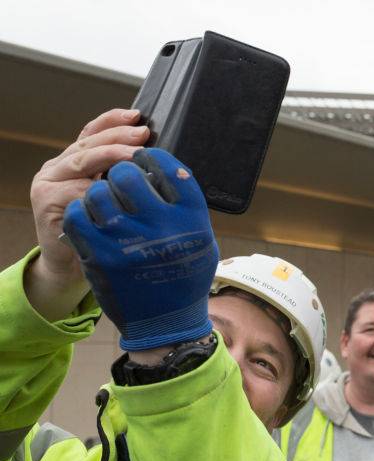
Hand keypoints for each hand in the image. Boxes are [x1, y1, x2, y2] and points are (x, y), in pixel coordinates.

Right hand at [26, 109, 148, 318]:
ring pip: (81, 161)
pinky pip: (74, 191)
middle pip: (89, 143)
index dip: (113, 121)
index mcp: (76, 162)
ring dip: (109, 157)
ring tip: (134, 156)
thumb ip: (125, 178)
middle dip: (118, 137)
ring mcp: (50, 184)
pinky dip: (97, 189)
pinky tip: (116, 189)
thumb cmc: (104, 232)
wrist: (75, 268)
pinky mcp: (48, 204)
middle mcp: (60, 168)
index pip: (93, 132)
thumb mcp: (116, 199)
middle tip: (142, 135)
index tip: (138, 116)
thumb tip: (160, 158)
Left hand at [62, 148, 218, 350]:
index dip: (152, 158)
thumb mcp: (202, 240)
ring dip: (99, 195)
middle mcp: (160, 227)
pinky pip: (77, 216)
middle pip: (127, 175)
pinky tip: (92, 221)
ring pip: (97, 193)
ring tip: (106, 205)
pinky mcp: (99, 256)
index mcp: (191, 220)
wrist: (165, 323)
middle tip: (122, 183)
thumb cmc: (184, 277)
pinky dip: (81, 214)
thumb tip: (165, 171)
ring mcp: (127, 241)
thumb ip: (187, 207)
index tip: (145, 160)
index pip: (168, 168)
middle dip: (121, 174)